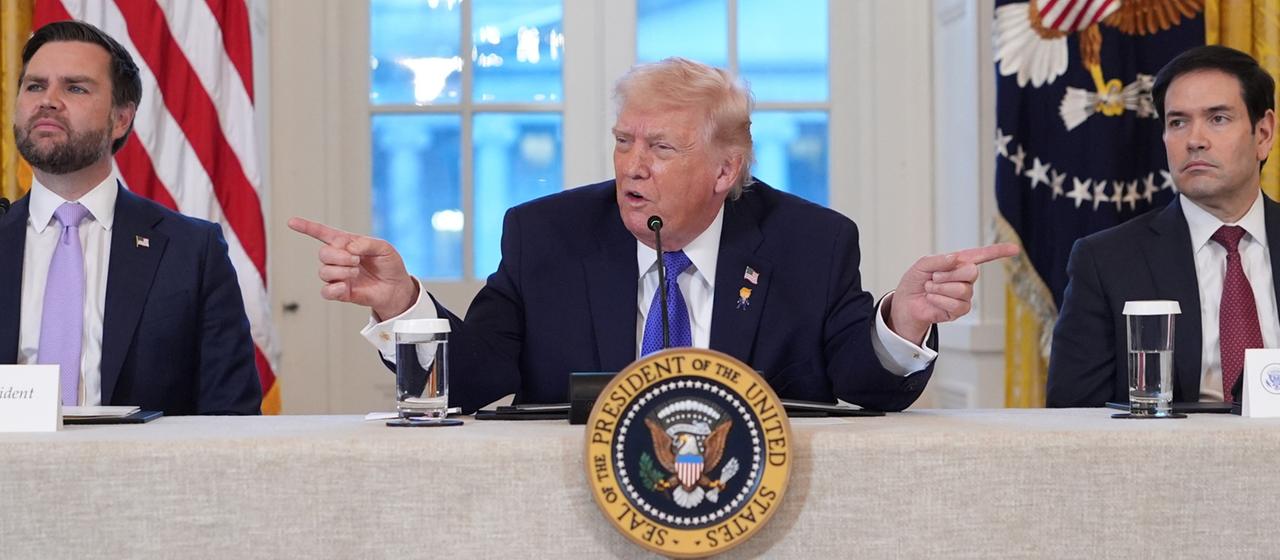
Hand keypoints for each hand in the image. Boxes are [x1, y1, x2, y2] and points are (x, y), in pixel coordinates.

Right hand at [287, 217, 419, 320]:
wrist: (397, 288)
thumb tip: (348, 248)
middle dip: (339, 256)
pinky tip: (345, 286)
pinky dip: (334, 288)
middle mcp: (339, 259)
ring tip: (357, 272)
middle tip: (357, 260)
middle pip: (323, 253)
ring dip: (341, 271)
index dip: (306, 227)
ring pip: (324, 271)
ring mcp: (338, 276)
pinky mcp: (340, 292)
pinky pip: (326, 291)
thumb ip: (367, 243)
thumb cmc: (390, 265)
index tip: (291, 221)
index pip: (322, 233)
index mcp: (347, 244)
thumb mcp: (384, 248)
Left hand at [886, 243, 1018, 342]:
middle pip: (971, 271)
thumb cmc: (915, 281)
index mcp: (959, 263)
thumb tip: (956, 258)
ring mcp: (965, 294)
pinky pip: (956, 304)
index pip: (982, 255)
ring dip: (940, 288)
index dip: (999, 251)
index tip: (1015, 249)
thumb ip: (939, 260)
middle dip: (948, 274)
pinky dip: (939, 300)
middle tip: (934, 277)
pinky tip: (932, 299)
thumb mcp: (922, 265)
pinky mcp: (960, 309)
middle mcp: (965, 278)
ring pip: (962, 289)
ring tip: (931, 288)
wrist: (906, 303)